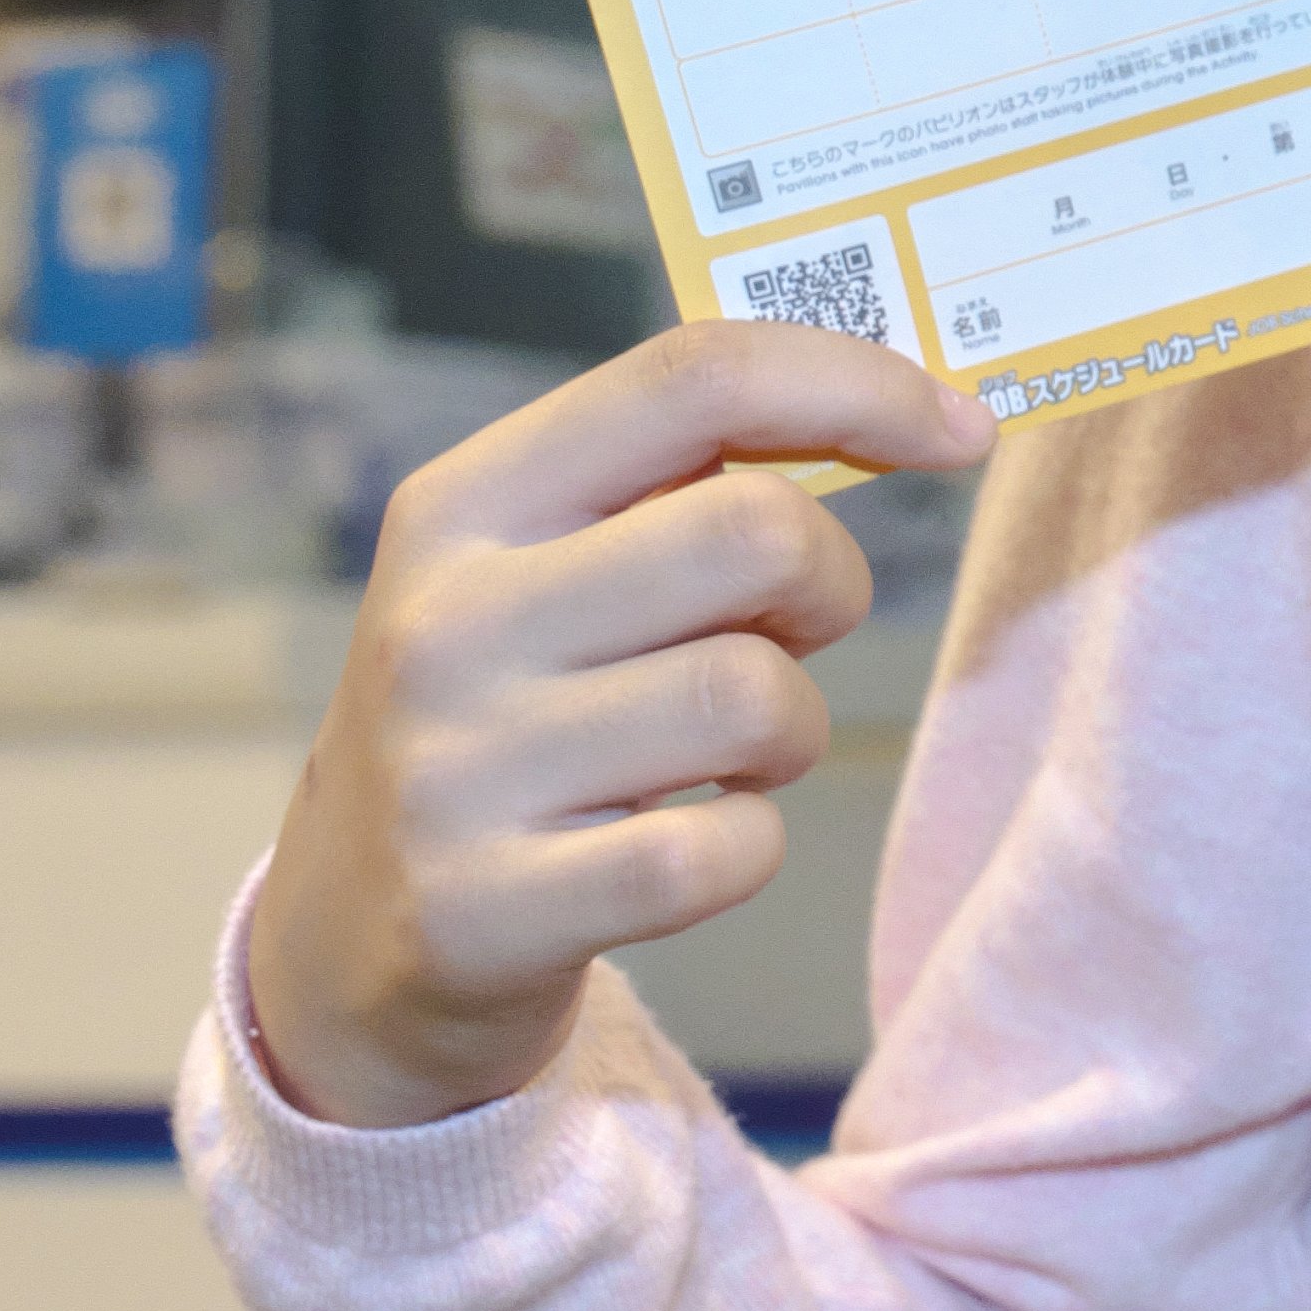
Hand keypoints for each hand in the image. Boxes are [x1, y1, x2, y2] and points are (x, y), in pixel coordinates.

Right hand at [251, 324, 989, 1129]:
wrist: (348, 931)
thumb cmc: (509, 713)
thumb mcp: (538, 569)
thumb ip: (679, 482)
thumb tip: (913, 406)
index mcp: (465, 503)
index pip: (692, 378)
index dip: (858, 383)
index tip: (962, 427)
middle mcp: (447, 620)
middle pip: (757, 532)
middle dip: (829, 586)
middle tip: (786, 635)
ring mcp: (459, 768)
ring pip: (758, 697)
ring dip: (789, 732)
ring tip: (718, 756)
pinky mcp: (491, 907)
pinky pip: (729, 850)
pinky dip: (750, 847)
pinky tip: (683, 844)